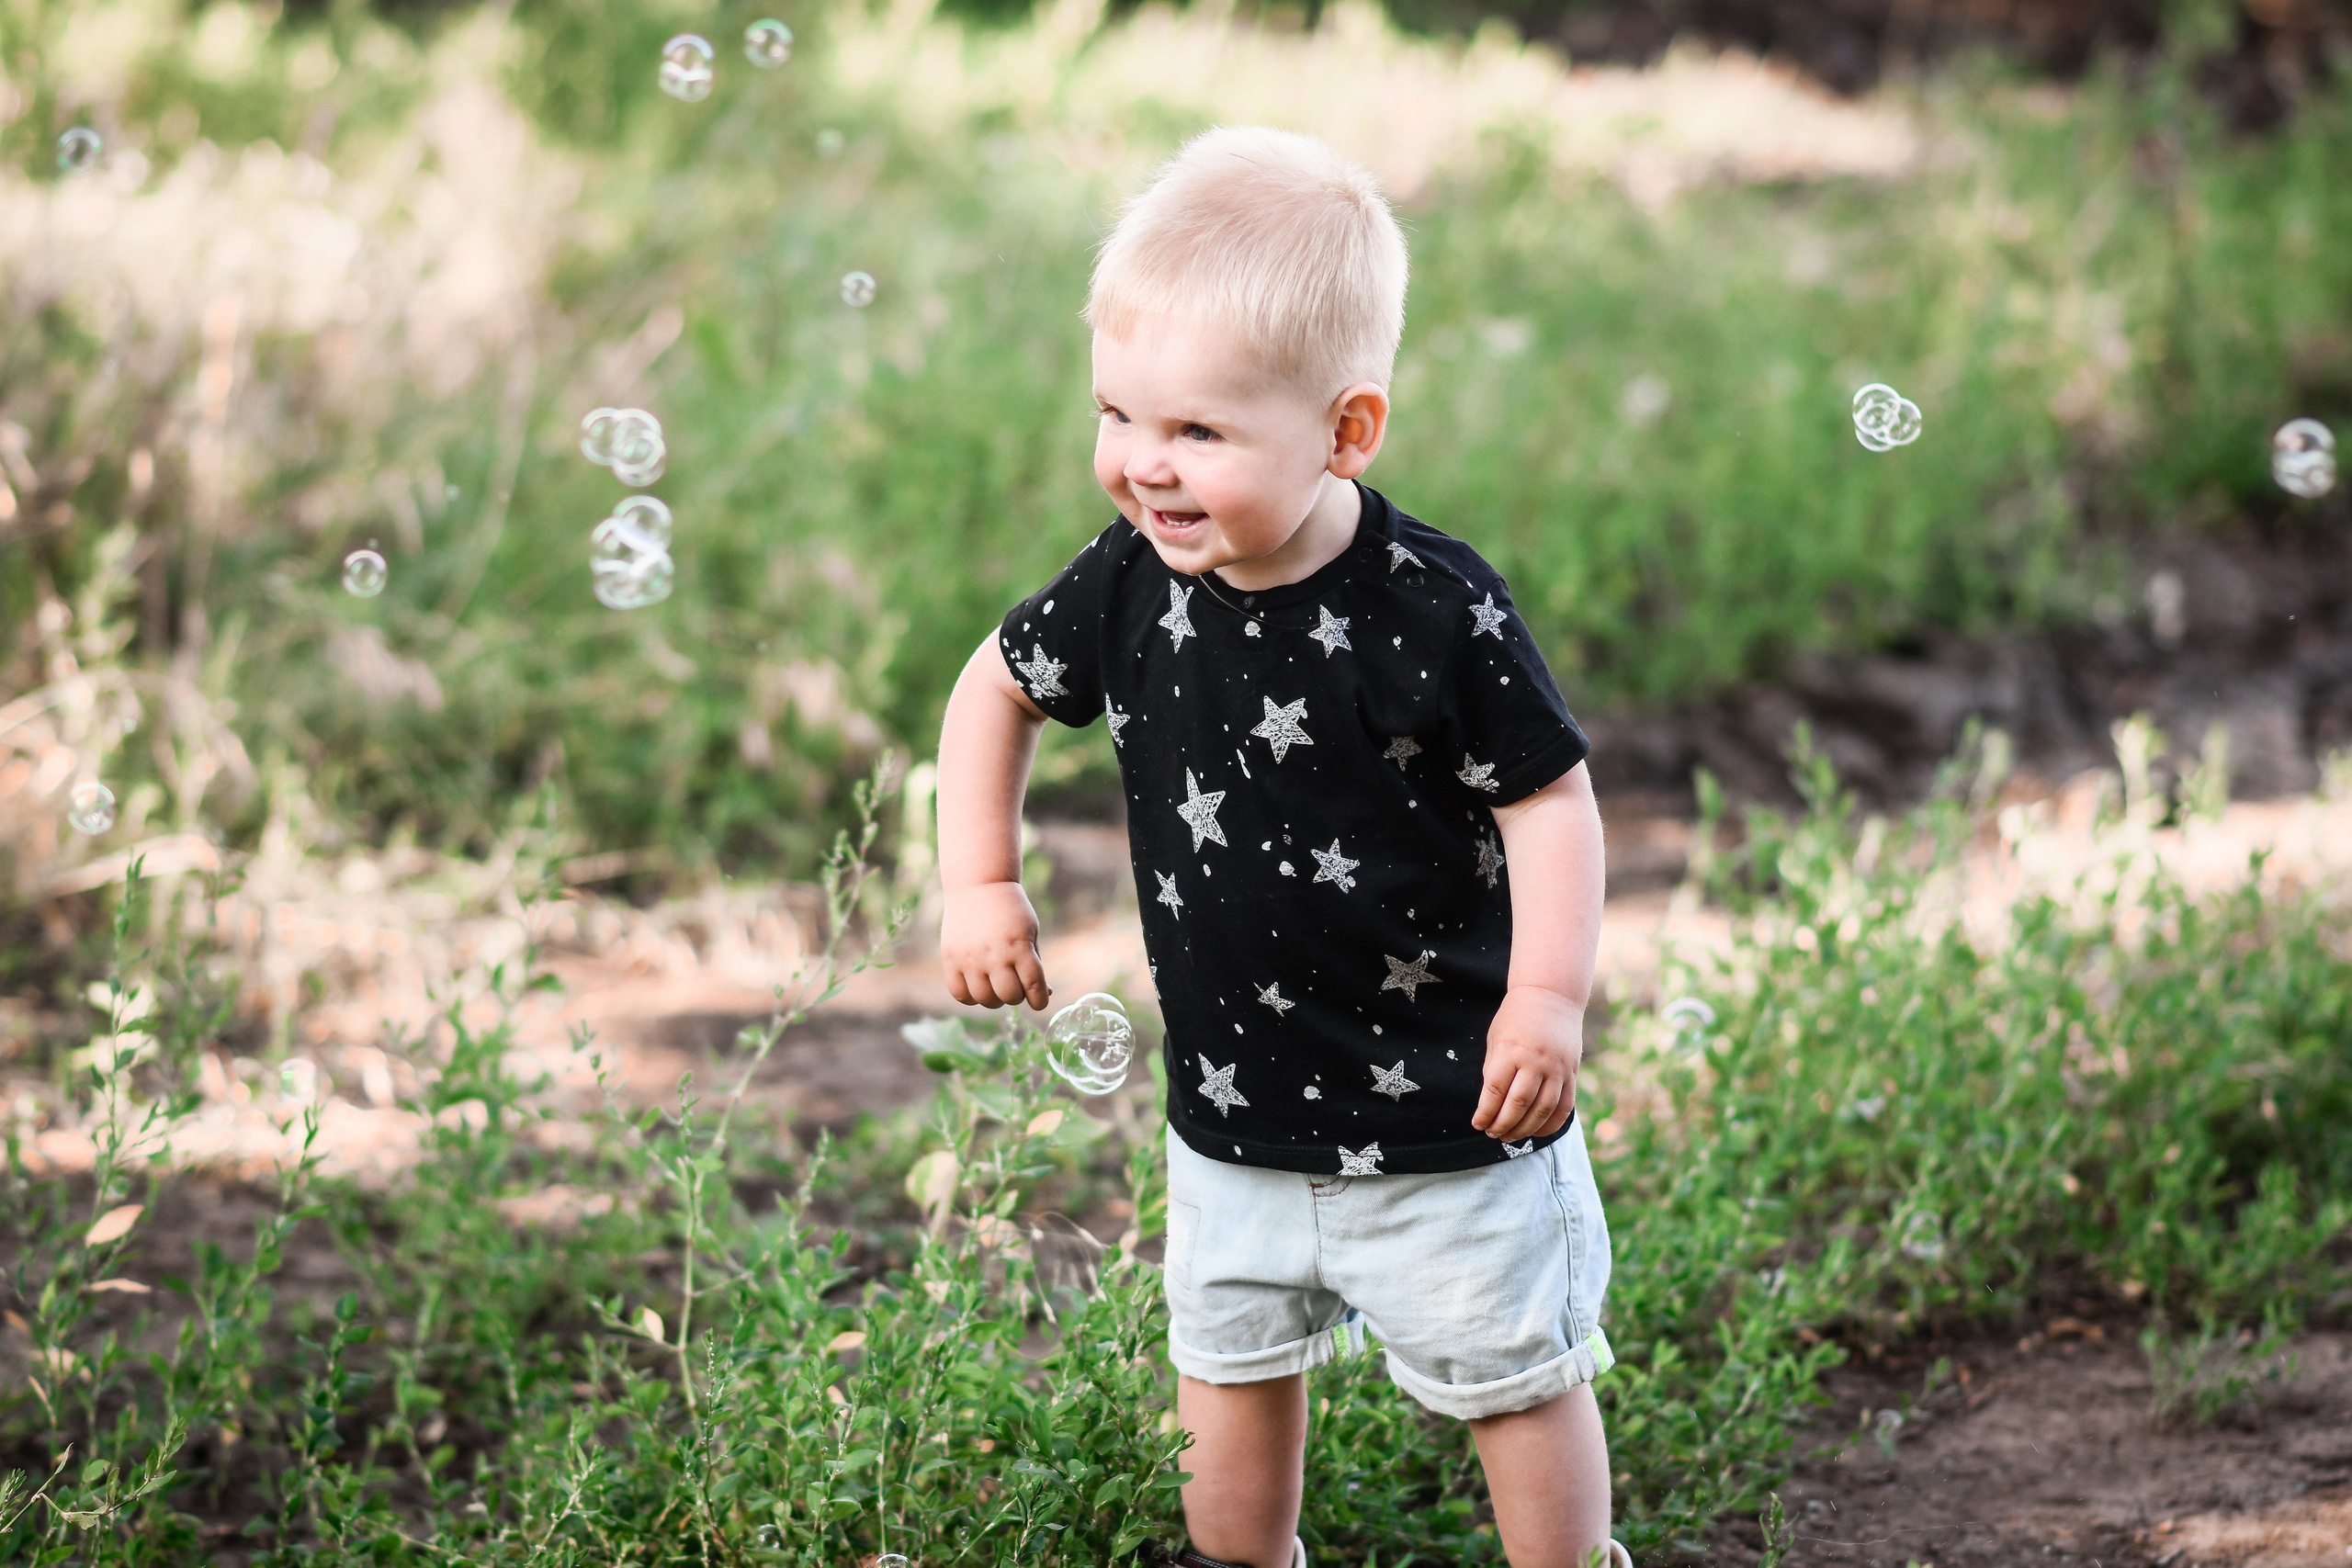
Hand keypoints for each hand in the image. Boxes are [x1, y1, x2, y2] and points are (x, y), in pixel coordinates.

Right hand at [941, 881, 1051, 1010]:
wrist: (978, 885)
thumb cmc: (1011, 910)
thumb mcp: (1030, 931)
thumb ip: (1035, 962)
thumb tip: (1044, 994)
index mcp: (1019, 947)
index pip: (1034, 986)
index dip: (1040, 1000)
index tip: (1039, 1001)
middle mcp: (994, 955)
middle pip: (1009, 996)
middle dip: (1017, 996)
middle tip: (1015, 987)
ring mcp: (970, 959)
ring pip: (985, 999)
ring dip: (995, 999)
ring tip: (996, 987)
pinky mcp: (951, 959)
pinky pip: (960, 993)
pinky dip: (971, 997)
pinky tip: (978, 987)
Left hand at [1472, 985, 1582, 1142]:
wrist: (1551, 996)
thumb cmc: (1515, 1018)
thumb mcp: (1496, 1039)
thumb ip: (1494, 1070)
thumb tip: (1491, 1107)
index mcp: (1511, 1050)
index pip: (1495, 1091)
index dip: (1485, 1112)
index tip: (1478, 1124)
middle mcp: (1536, 1060)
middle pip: (1518, 1104)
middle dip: (1502, 1124)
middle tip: (1492, 1134)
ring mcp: (1557, 1068)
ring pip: (1542, 1110)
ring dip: (1524, 1129)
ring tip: (1510, 1136)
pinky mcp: (1572, 1073)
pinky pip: (1564, 1107)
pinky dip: (1550, 1125)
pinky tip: (1536, 1131)